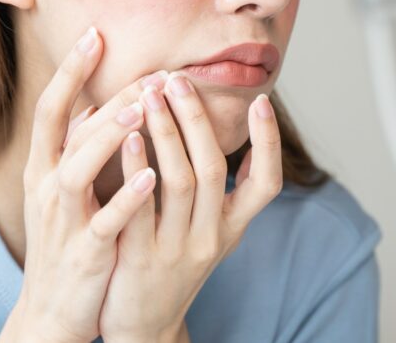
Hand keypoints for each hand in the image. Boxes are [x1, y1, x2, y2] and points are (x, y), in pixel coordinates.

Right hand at [0, 27, 164, 342]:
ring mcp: (63, 219)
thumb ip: (75, 146)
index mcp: (45, 168)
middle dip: (105, 97)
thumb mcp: (64, 189)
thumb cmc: (66, 240)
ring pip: (77, 170)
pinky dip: (124, 197)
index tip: (95, 33)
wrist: (51, 310)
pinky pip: (104, 221)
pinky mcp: (85, 251)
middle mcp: (47, 187)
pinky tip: (150, 175)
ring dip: (107, 137)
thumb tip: (91, 99)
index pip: (51, 109)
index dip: (70, 71)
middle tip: (149, 71)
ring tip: (139, 108)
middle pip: (68, 131)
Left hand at [97, 71, 283, 342]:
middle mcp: (211, 237)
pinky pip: (139, 208)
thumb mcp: (210, 231)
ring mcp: (176, 250)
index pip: (266, 184)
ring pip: (179, 182)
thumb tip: (232, 132)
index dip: (268, 143)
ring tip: (151, 93)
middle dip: (197, 119)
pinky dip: (135, 169)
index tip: (261, 101)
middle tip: (179, 78)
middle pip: (213, 169)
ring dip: (167, 132)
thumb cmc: (173, 265)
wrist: (142, 326)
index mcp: (232, 228)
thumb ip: (220, 190)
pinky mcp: (140, 260)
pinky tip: (127, 137)